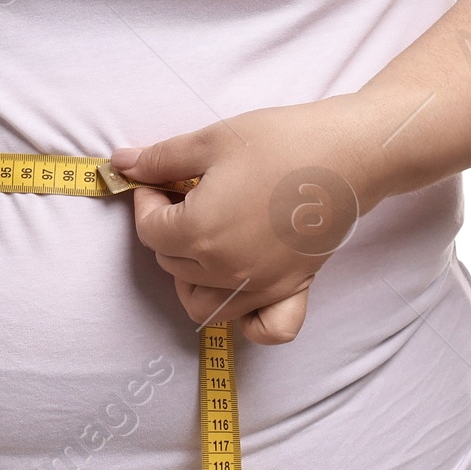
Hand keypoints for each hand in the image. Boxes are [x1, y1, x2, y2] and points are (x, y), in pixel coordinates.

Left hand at [108, 99, 382, 345]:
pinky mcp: (293, 290)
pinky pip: (263, 328)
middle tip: (185, 194)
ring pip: (203, 304)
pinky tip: (242, 286)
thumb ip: (160, 159)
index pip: (150, 232)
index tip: (160, 178)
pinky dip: (247, 320)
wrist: (349, 153)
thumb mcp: (211, 140)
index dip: (147, 200)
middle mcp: (226, 270)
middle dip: (168, 230)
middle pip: (172, 265)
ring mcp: (261, 287)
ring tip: (205, 236)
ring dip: (191, 276)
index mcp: (199, 233)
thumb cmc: (281, 141)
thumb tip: (121, 164)